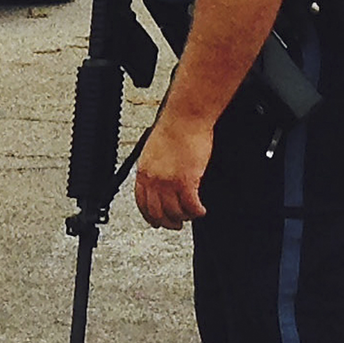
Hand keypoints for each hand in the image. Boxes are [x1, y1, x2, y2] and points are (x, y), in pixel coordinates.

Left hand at [133, 113, 212, 229]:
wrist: (185, 118)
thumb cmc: (174, 128)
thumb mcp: (154, 150)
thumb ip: (155, 169)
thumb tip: (159, 182)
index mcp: (144, 171)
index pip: (142, 203)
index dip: (150, 216)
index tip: (156, 221)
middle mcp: (154, 180)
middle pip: (158, 212)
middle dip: (168, 222)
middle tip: (177, 224)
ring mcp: (169, 182)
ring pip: (175, 212)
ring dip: (185, 216)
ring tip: (192, 213)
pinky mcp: (186, 182)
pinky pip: (191, 206)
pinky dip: (197, 211)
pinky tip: (201, 210)